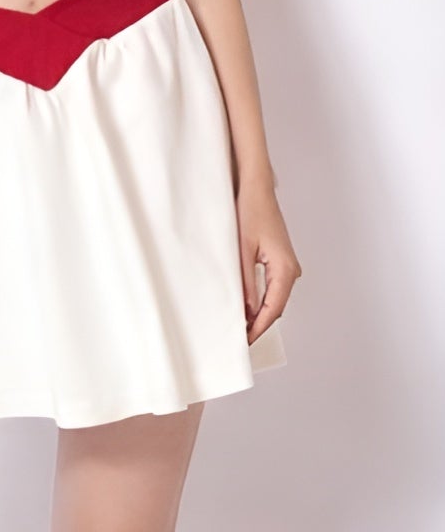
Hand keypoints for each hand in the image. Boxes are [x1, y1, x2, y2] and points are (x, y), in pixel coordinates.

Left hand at [234, 177, 301, 343]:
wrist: (257, 189)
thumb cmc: (250, 212)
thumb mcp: (242, 250)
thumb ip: (245, 282)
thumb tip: (246, 311)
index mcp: (284, 269)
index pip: (273, 309)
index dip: (258, 329)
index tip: (245, 342)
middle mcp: (291, 270)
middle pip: (276, 307)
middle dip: (259, 325)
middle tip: (240, 340)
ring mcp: (288, 265)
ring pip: (275, 299)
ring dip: (260, 314)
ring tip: (241, 327)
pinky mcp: (281, 261)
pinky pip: (274, 288)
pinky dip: (262, 301)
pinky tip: (248, 307)